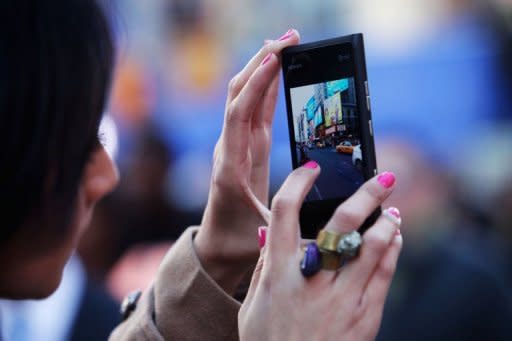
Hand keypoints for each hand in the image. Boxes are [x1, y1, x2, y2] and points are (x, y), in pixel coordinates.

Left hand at [194, 30, 299, 293]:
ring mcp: (237, 146)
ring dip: (263, 70)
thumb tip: (311, 177)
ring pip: (246, 98)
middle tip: (288, 38)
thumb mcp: (264, 231)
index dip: (256, 84)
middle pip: (240, 94)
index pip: (240, 113)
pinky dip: (267, 90)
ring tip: (286, 45)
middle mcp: (230, 149)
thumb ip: (285, 210)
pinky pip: (256, 112)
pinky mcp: (247, 149)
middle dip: (261, 63)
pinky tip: (278, 73)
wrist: (217, 248)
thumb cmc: (237, 241)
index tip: (275, 58)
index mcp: (230, 165)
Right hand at [239, 165, 402, 340]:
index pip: (285, 213)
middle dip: (366, 193)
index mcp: (277, 273)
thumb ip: (263, 265)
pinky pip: (383, 276)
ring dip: (386, 222)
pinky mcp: (363, 318)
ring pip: (371, 247)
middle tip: (384, 177)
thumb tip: (269, 231)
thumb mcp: (252, 304)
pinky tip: (394, 237)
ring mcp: (340, 300)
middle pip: (341, 224)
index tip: (312, 170)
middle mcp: (310, 281)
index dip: (298, 183)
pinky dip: (391, 250)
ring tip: (391, 209)